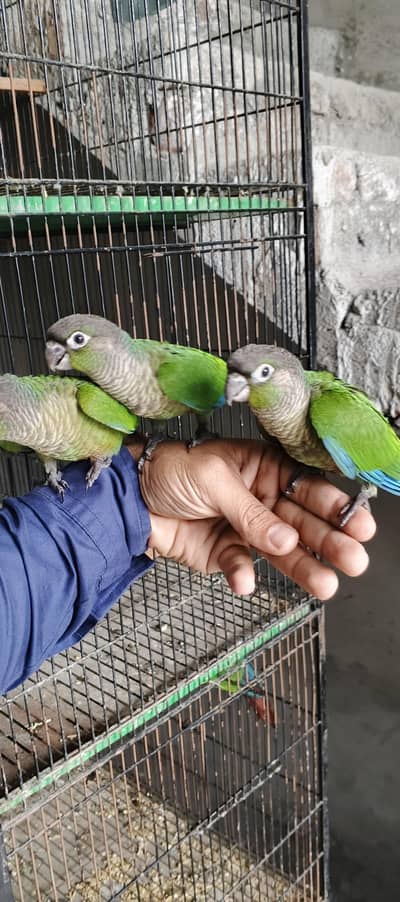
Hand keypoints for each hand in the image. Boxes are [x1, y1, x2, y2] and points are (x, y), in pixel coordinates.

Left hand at [128, 438, 375, 599]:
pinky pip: (242, 566)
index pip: (307, 487)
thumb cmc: (170, 470)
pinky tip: (246, 581)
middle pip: (303, 523)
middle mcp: (262, 499)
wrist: (129, 499)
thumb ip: (249, 511)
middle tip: (354, 560)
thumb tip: (284, 538)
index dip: (335, 506)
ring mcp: (246, 529)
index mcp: (264, 469)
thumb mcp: (213, 478)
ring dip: (302, 568)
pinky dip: (243, 575)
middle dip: (329, 542)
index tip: (359, 525)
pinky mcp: (225, 553)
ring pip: (281, 551)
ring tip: (325, 586)